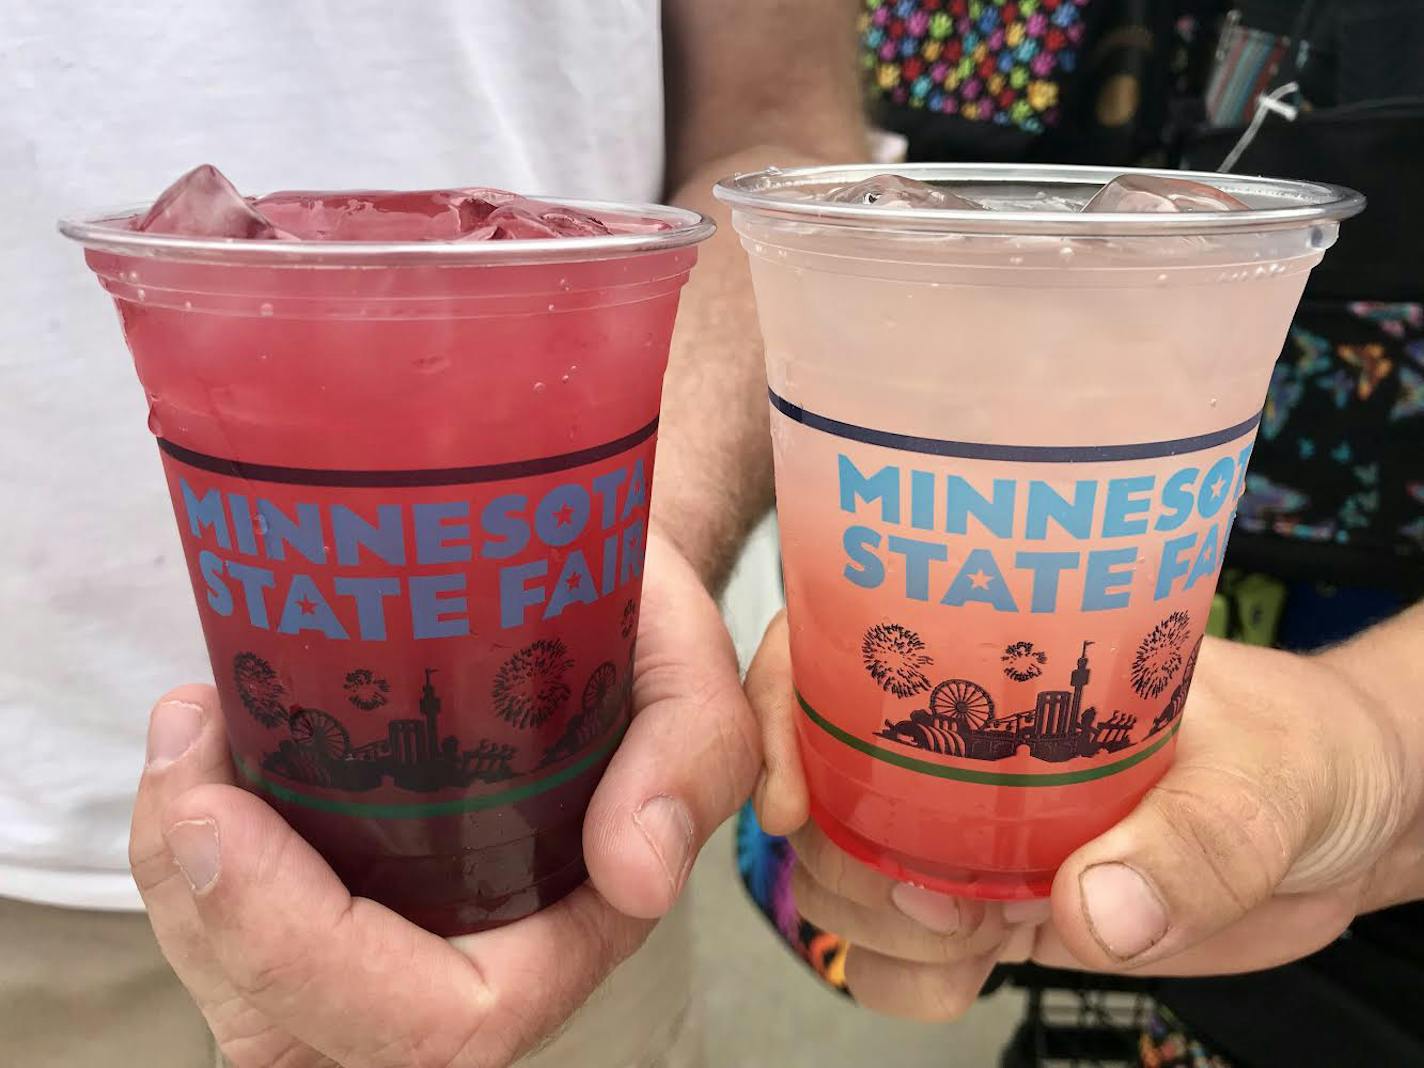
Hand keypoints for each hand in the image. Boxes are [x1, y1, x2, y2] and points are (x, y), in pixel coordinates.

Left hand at [130, 529, 759, 1067]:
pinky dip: (182, 863)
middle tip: (187, 756)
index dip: (312, 952)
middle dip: (212, 922)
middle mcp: (475, 957)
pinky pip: (229, 948)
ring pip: (253, 1005)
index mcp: (571, 928)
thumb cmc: (631, 625)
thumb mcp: (686, 664)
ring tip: (189, 732)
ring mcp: (397, 938)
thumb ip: (692, 753)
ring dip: (180, 886)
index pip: (446, 1018)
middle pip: (312, 1036)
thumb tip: (636, 873)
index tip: (225, 807)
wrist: (584, 590)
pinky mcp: (340, 898)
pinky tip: (202, 743)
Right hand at [748, 611, 1423, 1019]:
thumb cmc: (1313, 750)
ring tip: (965, 934)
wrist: (1354, 828)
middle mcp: (963, 744)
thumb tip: (1085, 911)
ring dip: (872, 922)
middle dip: (838, 848)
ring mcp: (973, 830)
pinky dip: (912, 980)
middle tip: (930, 895)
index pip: (838, 651)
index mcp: (997, 662)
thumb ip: (1195, 840)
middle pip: (819, 782)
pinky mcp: (1002, 908)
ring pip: (848, 873)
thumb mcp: (1273, 775)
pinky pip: (908, 957)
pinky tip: (972, 973)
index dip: (780, 711)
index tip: (785, 795)